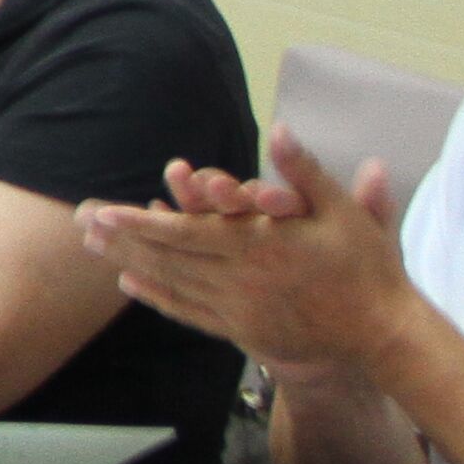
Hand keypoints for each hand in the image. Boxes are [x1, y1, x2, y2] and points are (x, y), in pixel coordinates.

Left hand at [78, 128, 424, 378]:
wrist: (382, 335)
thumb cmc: (366, 268)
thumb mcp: (342, 211)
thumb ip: (304, 171)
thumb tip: (281, 128)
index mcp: (259, 249)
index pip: (187, 234)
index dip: (142, 223)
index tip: (106, 212)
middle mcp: (241, 282)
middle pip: (168, 259)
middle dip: (123, 240)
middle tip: (81, 224)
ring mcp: (239, 311)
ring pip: (173, 285)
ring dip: (130, 264)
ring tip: (93, 248)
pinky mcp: (243, 333)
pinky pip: (189, 313)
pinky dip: (157, 298)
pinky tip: (130, 285)